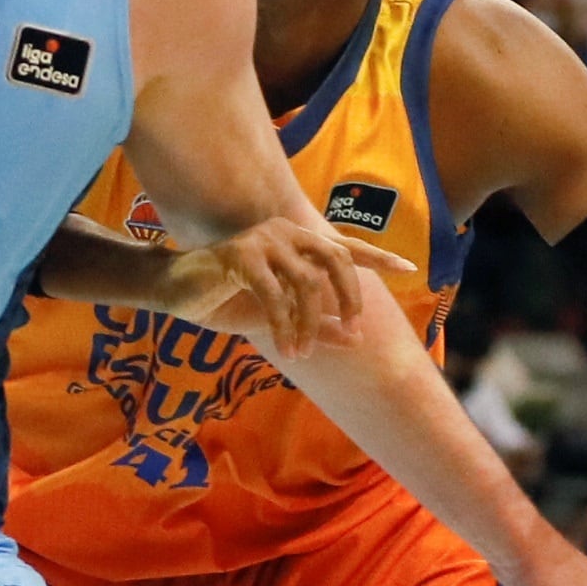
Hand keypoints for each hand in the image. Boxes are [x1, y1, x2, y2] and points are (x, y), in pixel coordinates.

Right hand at [192, 209, 404, 361]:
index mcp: (297, 242)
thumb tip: (357, 339)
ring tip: (302, 353)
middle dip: (350, 297)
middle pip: (336, 260)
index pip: (345, 247)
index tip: (409, 269)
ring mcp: (264, 240)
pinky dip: (285, 326)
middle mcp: (286, 233)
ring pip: (307, 284)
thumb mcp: (281, 320)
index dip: (378, 257)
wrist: (177, 292)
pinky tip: (286, 349)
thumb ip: (318, 327)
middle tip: (353, 329)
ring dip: (309, 324)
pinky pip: (276, 295)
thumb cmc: (228, 301)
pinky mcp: (242, 255)